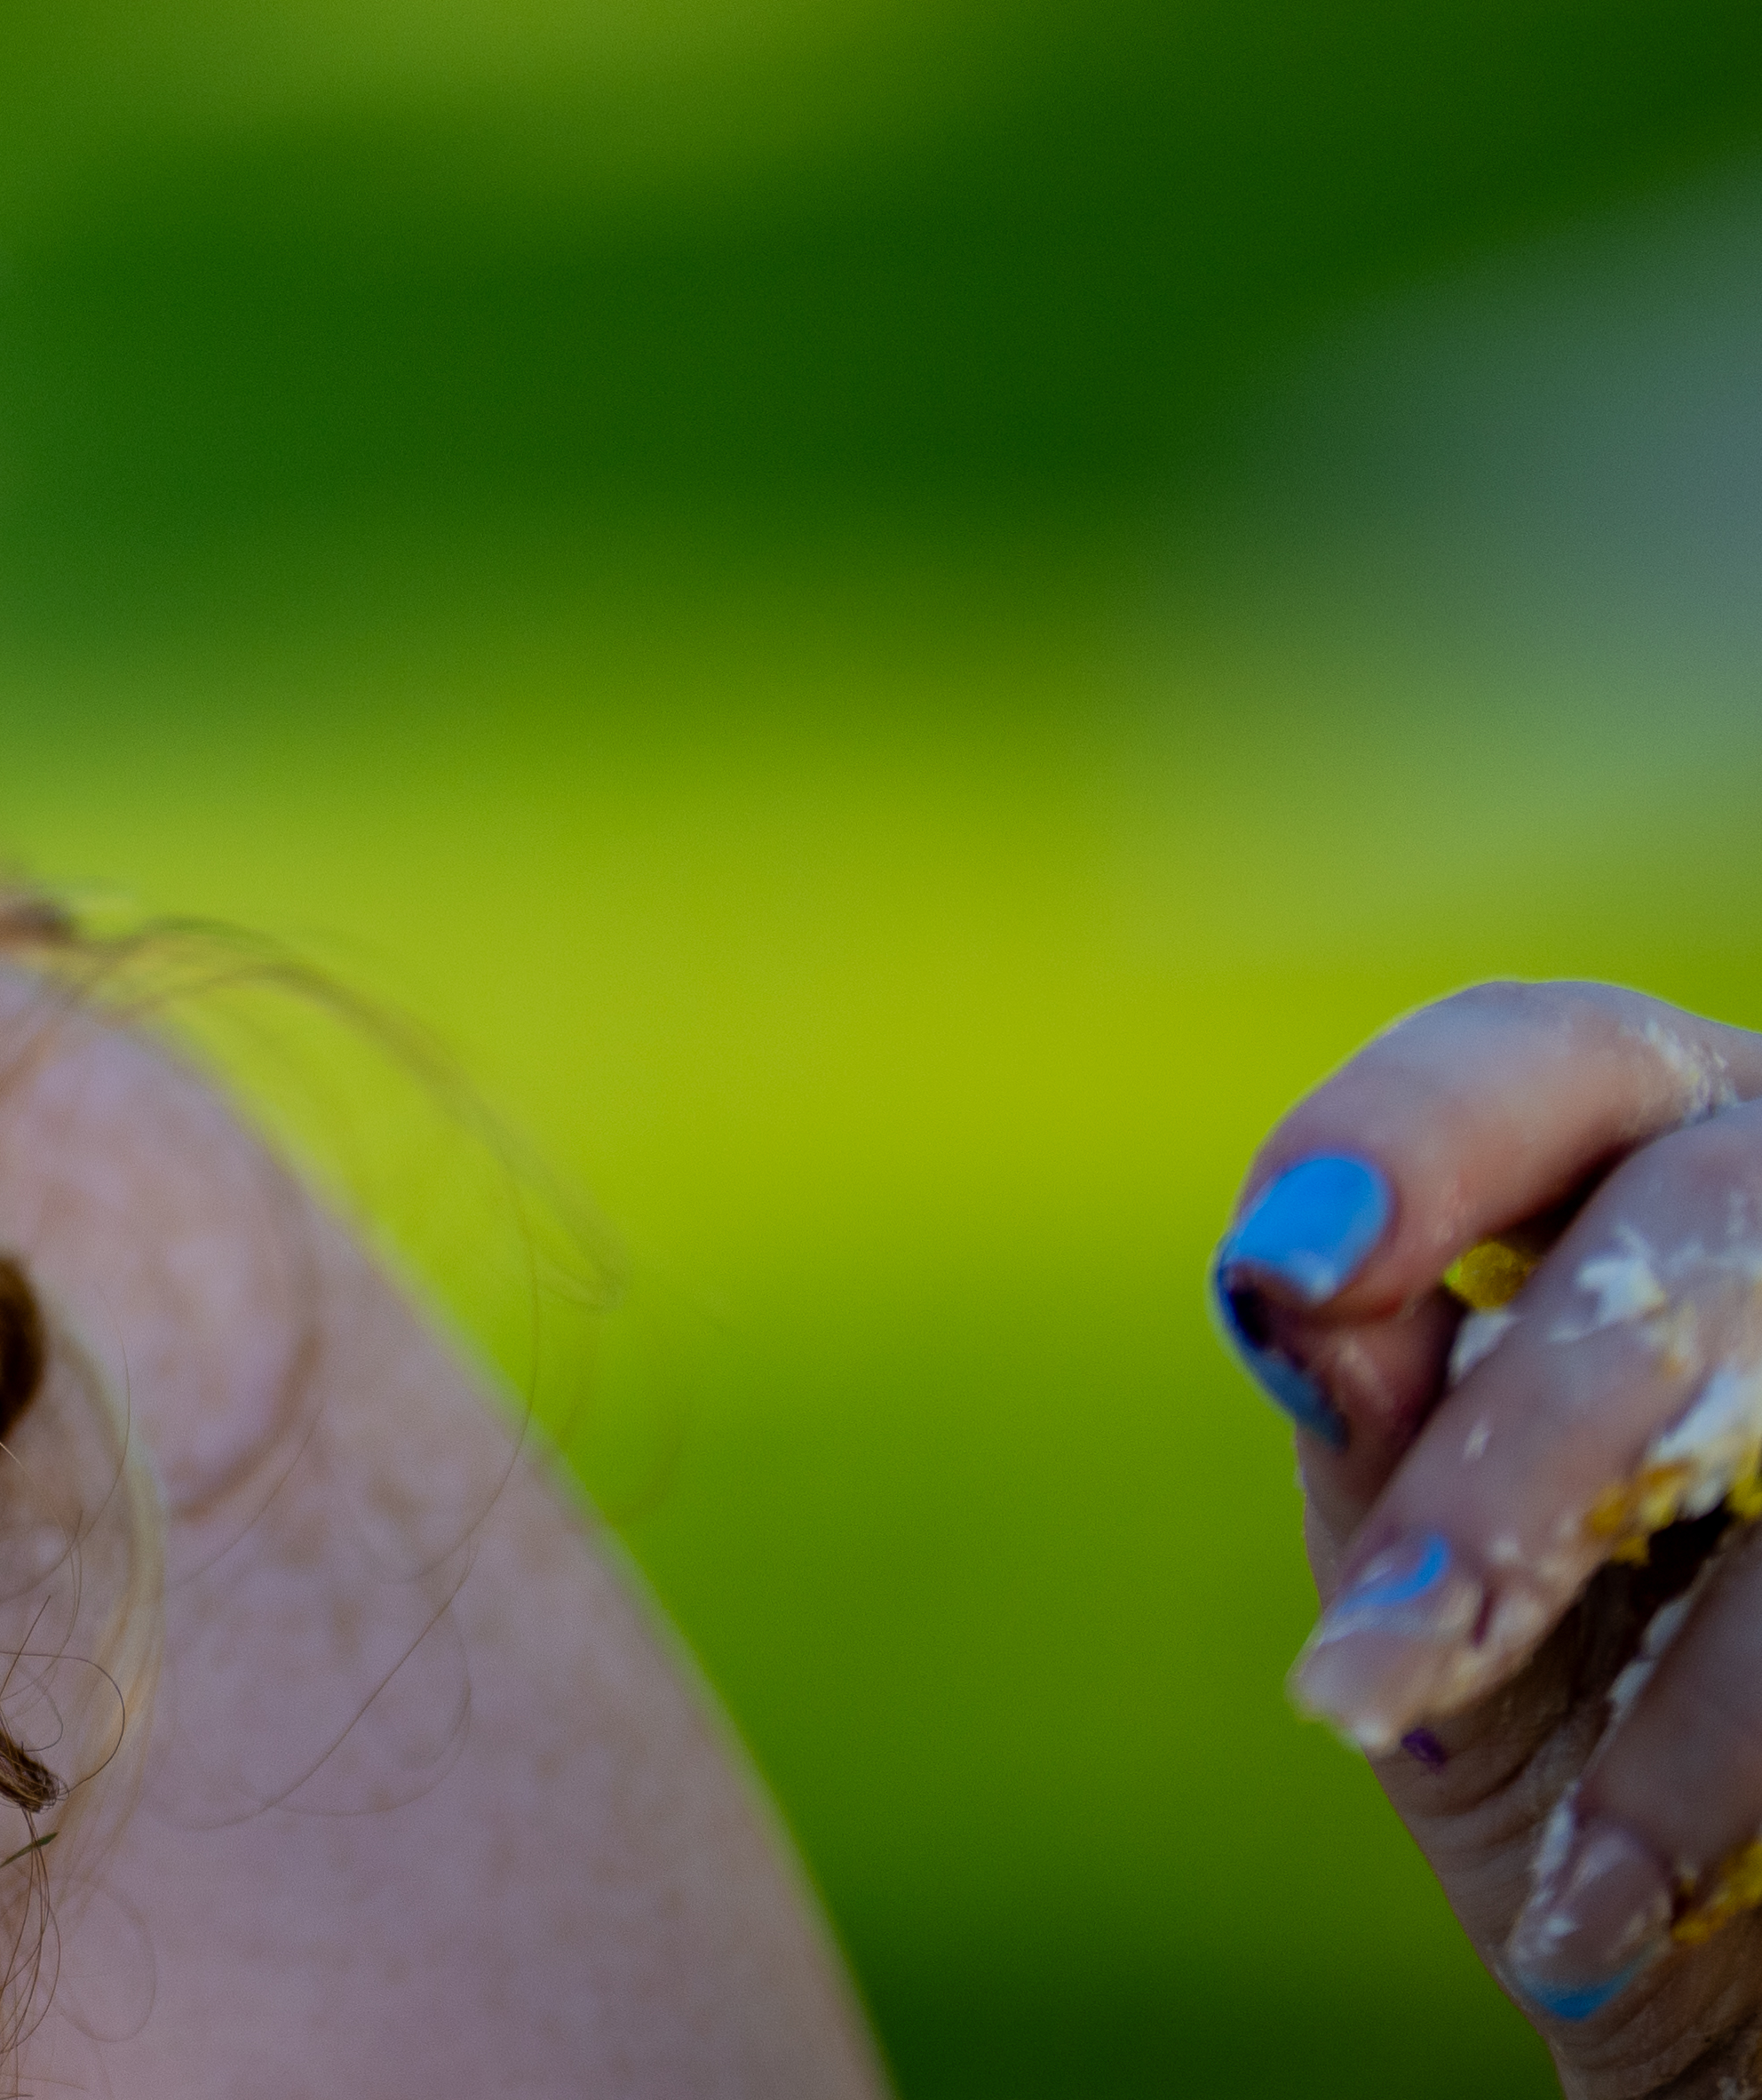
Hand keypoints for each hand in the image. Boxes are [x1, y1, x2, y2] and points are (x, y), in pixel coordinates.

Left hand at [1220, 984, 1761, 2069]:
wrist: (1743, 1934)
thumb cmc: (1572, 1697)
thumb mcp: (1438, 1573)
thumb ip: (1381, 1427)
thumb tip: (1295, 1311)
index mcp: (1657, 1153)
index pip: (1542, 1058)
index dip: (1412, 1133)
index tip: (1277, 1274)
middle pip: (1696, 1245)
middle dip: (1518, 1477)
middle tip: (1357, 1682)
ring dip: (1685, 1718)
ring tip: (1557, 1891)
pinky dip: (1727, 1788)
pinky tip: (1623, 1908)